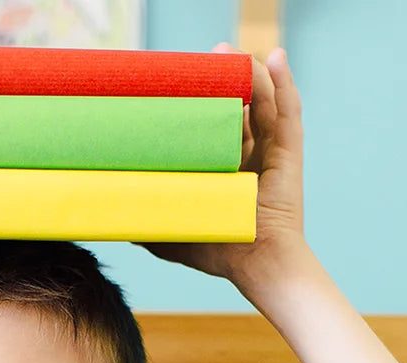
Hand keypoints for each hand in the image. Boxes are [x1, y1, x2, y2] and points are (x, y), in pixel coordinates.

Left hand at [137, 44, 304, 289]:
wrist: (256, 263)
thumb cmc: (219, 250)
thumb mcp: (174, 236)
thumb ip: (150, 225)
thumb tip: (117, 222)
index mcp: (228, 166)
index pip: (215, 123)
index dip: (204, 99)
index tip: (184, 80)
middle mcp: (252, 153)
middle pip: (241, 103)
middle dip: (227, 76)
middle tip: (210, 58)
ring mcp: (273, 149)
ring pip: (264, 99)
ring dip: (251, 71)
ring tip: (233, 54)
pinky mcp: (290, 151)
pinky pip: (289, 110)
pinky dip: (284, 81)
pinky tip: (274, 57)